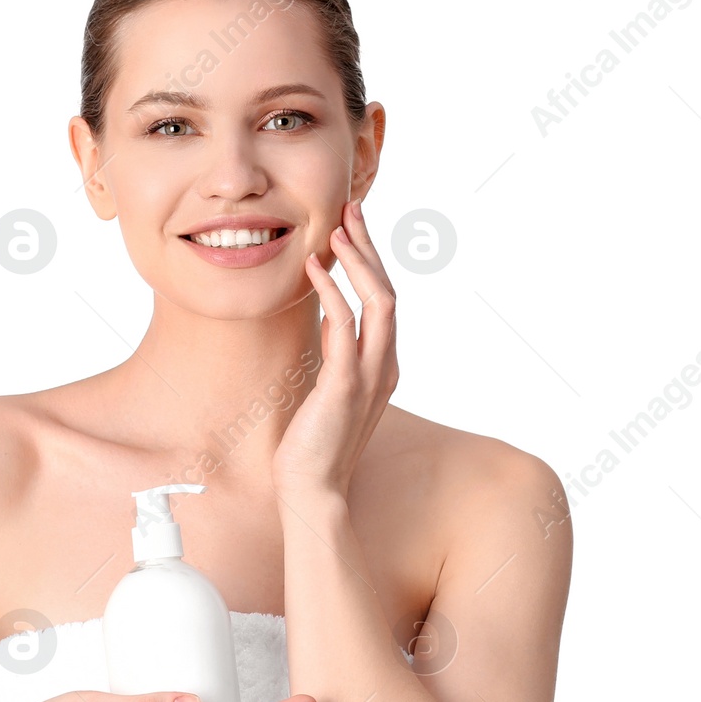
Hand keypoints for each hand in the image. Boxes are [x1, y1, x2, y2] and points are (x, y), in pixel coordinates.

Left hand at [274, 198, 398, 501]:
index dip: (371, 261)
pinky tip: (314, 267)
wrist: (312, 492)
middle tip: (351, 208)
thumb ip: (336, 355)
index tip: (352, 228)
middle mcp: (386, 366)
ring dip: (359, 259)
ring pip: (379, 301)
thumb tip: (331, 320)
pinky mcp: (345, 386)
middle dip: (370, 246)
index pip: (385, 301)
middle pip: (389, 291)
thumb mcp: (328, 390)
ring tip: (337, 227)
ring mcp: (370, 376)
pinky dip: (332, 291)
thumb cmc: (313, 446)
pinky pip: (345, 326)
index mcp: (384, 366)